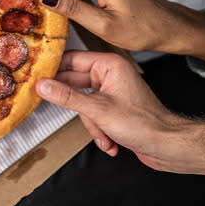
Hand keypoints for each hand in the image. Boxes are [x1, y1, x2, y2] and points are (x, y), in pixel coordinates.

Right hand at [37, 50, 184, 168]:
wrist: (168, 146)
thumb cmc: (145, 124)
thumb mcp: (98, 110)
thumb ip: (66, 96)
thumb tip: (43, 86)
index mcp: (109, 64)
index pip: (72, 59)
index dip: (53, 68)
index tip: (36, 76)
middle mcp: (110, 74)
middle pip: (74, 83)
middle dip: (73, 104)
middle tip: (52, 105)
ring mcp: (112, 91)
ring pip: (83, 102)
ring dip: (91, 123)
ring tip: (102, 133)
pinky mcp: (113, 107)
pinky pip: (93, 114)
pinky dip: (98, 129)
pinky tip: (109, 140)